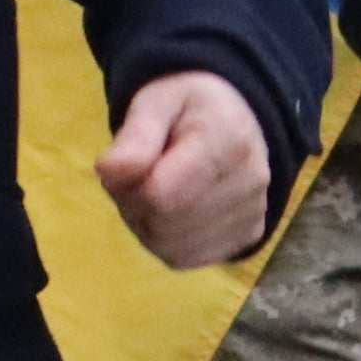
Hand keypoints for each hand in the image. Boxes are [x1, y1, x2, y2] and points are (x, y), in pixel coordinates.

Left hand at [99, 69, 274, 269]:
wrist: (235, 118)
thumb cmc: (188, 108)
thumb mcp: (155, 102)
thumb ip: (134, 136)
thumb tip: (108, 171)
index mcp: (228, 141)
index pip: (162, 195)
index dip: (129, 188)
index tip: (128, 164)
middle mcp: (250, 184)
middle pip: (165, 225)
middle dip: (136, 207)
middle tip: (137, 177)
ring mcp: (251, 216)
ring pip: (173, 247)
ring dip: (147, 226)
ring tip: (154, 191)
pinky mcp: (246, 239)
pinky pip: (186, 258)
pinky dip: (166, 241)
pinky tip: (170, 212)